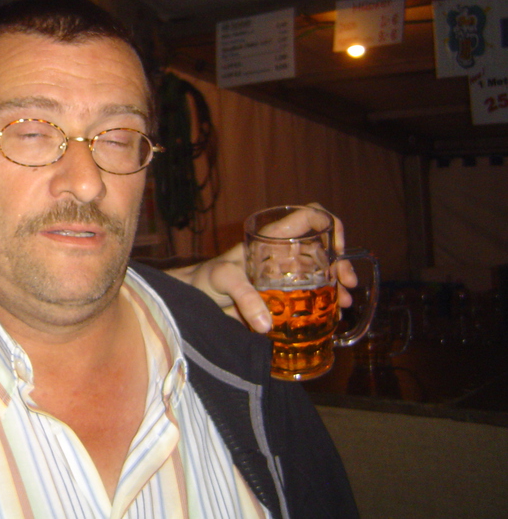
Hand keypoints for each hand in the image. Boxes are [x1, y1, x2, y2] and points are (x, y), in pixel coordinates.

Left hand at [164, 203, 355, 332]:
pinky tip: (333, 313)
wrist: (193, 300)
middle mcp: (281, 254)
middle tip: (348, 283)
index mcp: (270, 239)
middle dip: (340, 262)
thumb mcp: (222, 279)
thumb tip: (266, 324)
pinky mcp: (282, 296)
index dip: (327, 222)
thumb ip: (243, 296)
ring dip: (337, 284)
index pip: (306, 216)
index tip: (336, 246)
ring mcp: (283, 275)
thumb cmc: (204, 279)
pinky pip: (310, 294)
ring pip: (320, 272)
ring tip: (345, 302)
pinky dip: (325, 301)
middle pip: (321, 248)